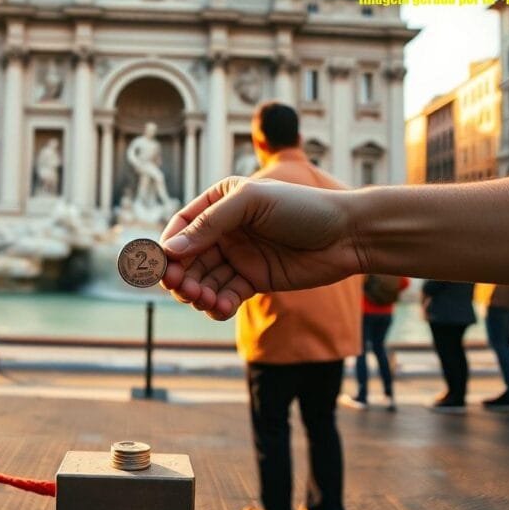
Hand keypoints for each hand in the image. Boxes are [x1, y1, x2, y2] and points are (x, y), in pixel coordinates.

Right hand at [160, 177, 360, 319]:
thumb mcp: (252, 203)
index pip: (182, 226)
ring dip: (198, 293)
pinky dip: (218, 304)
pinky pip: (225, 295)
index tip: (162, 265)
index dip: (168, 246)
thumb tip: (170, 248)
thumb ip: (210, 224)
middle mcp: (226, 230)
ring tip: (205, 300)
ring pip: (204, 280)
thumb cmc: (303, 208)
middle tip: (183, 288)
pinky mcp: (254, 280)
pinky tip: (221, 308)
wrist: (346, 235)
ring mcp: (239, 256)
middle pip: (188, 258)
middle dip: (181, 275)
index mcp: (221, 201)